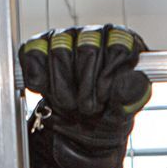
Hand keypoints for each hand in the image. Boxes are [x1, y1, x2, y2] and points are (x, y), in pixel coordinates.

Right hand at [19, 25, 150, 167]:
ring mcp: (64, 37)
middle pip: (88, 49)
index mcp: (123, 42)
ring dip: (63, 88)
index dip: (108, 77)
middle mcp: (94, 34)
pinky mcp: (38, 46)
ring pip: (59, 52)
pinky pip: (33, 54)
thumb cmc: (105, 116)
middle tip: (88, 109)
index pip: (118, 46)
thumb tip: (132, 81)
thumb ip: (132, 96)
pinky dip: (39, 79)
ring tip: (70, 105)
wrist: (74, 133)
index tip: (104, 98)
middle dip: (86, 87)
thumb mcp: (124, 111)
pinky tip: (47, 91)